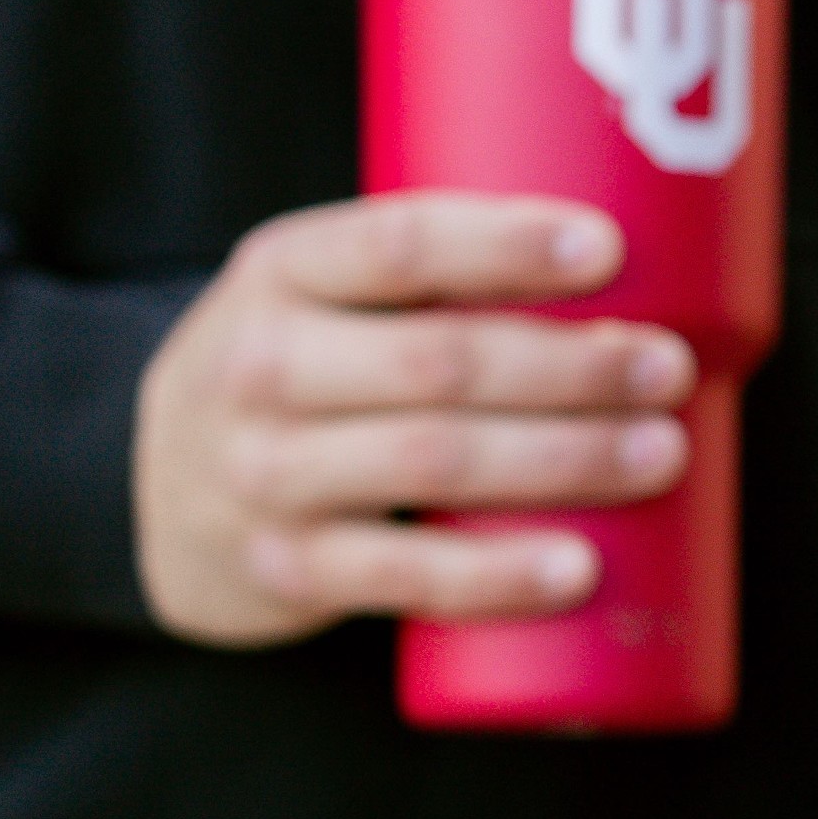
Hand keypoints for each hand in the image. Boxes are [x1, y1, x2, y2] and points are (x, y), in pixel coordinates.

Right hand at [135, 193, 696, 646]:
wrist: (150, 490)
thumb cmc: (298, 369)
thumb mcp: (321, 294)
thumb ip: (430, 277)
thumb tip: (639, 266)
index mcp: (284, 269)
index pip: (400, 243)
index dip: (507, 244)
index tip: (608, 249)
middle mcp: (264, 365)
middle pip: (439, 359)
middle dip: (571, 366)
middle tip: (667, 369)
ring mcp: (267, 473)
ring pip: (434, 461)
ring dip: (562, 459)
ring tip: (659, 453)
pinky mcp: (287, 568)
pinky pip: (407, 575)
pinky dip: (498, 574)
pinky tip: (576, 567)